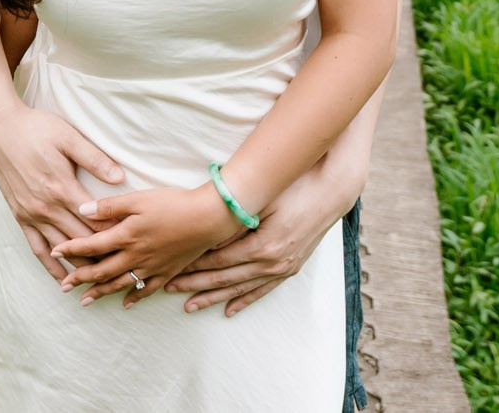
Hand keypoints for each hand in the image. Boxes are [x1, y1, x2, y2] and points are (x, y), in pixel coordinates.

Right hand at [0, 100, 124, 282]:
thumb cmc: (37, 129)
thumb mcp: (69, 137)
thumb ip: (95, 159)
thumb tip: (120, 178)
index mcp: (63, 189)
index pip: (96, 223)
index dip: (116, 236)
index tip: (135, 246)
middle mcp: (47, 208)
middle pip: (82, 242)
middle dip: (104, 258)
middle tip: (126, 270)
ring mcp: (32, 215)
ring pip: (61, 250)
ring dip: (81, 268)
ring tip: (101, 284)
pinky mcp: (21, 217)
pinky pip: (37, 249)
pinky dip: (51, 268)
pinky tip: (62, 281)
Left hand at [51, 187, 240, 307]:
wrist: (208, 218)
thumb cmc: (173, 203)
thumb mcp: (138, 198)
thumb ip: (110, 206)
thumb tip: (82, 210)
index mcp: (126, 235)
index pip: (91, 246)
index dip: (71, 250)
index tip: (54, 253)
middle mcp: (135, 255)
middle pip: (101, 271)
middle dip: (80, 278)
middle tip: (63, 286)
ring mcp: (151, 267)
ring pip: (120, 284)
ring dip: (100, 293)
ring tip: (84, 301)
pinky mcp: (167, 271)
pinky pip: (147, 290)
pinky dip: (134, 298)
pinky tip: (125, 304)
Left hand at [163, 168, 351, 316]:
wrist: (330, 193)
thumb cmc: (294, 189)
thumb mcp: (263, 201)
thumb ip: (236, 222)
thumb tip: (206, 236)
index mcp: (263, 246)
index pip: (218, 260)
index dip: (193, 265)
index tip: (172, 268)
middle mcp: (272, 263)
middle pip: (224, 278)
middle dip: (194, 284)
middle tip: (168, 289)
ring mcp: (282, 268)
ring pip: (240, 288)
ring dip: (213, 298)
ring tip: (189, 306)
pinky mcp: (289, 268)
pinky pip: (262, 290)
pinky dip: (244, 300)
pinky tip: (228, 310)